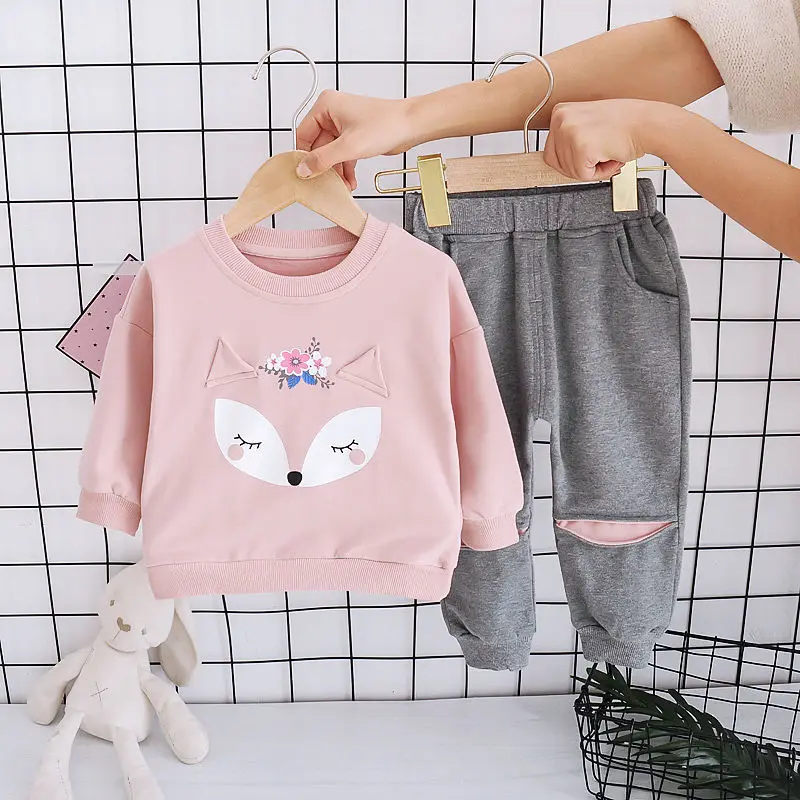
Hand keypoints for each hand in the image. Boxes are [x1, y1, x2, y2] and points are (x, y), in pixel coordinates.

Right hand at [295, 90, 414, 189]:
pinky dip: (345, 169)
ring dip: (336, 171)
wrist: (411, 126)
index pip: (304, 134)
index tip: (305, 174)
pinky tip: (349, 182)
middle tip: (325, 184)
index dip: (304, 156)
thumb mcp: (349, 146)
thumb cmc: (386, 124)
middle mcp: (333, 114)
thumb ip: (323, 159)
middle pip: (317, 146)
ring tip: (341, 186)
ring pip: (331, 153)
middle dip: (324, 167)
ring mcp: (344, 125)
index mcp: (326, 106)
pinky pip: (343, 155)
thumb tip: (303, 169)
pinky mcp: (355, 136)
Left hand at [544, 99, 655, 180]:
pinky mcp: (581, 147)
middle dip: (579, 166)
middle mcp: (561, 119)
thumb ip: (569, 137)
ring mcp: (569, 132)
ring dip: (592, 168)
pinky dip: (600, 173)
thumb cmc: (625, 124)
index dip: (571, 160)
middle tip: (601, 153)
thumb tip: (558, 160)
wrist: (648, 123)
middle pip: (557, 164)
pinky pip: (583, 176)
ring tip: (608, 151)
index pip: (550, 152)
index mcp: (560, 112)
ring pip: (570, 171)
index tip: (589, 151)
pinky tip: (611, 156)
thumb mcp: (587, 122)